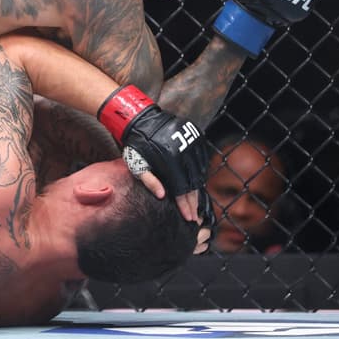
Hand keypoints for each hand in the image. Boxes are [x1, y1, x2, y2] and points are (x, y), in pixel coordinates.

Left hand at [98, 85, 207, 221]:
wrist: (141, 120)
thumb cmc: (136, 145)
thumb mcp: (136, 164)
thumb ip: (149, 181)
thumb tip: (163, 196)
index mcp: (170, 161)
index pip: (182, 189)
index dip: (186, 205)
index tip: (189, 218)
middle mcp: (184, 152)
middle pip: (193, 184)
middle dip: (194, 203)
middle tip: (194, 217)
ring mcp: (192, 144)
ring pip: (200, 173)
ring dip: (197, 190)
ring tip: (195, 205)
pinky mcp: (196, 138)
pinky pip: (202, 162)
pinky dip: (199, 175)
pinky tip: (196, 186)